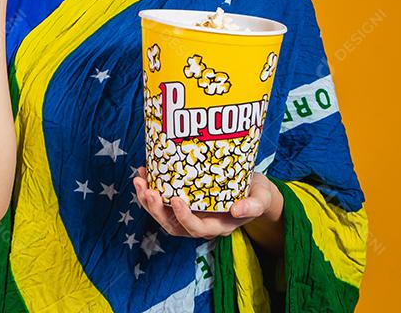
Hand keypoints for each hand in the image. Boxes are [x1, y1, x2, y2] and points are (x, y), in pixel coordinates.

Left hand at [131, 165, 280, 240]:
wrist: (253, 190)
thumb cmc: (257, 194)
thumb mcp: (261, 198)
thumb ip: (253, 206)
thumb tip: (237, 210)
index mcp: (218, 226)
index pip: (196, 228)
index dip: (184, 217)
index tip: (176, 199)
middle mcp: (200, 223)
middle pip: (172, 225)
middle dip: (156, 209)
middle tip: (146, 189)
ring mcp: (190, 214)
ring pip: (163, 214)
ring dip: (147, 199)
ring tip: (139, 179)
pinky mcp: (183, 201)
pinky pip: (163, 200)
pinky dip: (151, 189)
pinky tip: (144, 172)